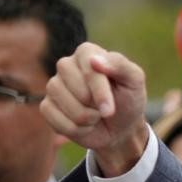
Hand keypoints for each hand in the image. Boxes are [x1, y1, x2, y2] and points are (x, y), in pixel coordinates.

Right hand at [40, 42, 149, 175]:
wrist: (121, 128)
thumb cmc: (129, 99)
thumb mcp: (134, 81)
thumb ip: (120, 65)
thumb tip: (94, 60)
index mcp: (87, 53)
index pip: (89, 67)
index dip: (100, 90)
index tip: (110, 108)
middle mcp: (67, 65)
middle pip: (76, 88)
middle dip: (96, 105)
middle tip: (107, 108)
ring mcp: (54, 85)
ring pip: (66, 106)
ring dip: (88, 118)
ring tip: (96, 115)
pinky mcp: (46, 105)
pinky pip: (55, 120)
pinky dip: (76, 129)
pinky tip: (85, 125)